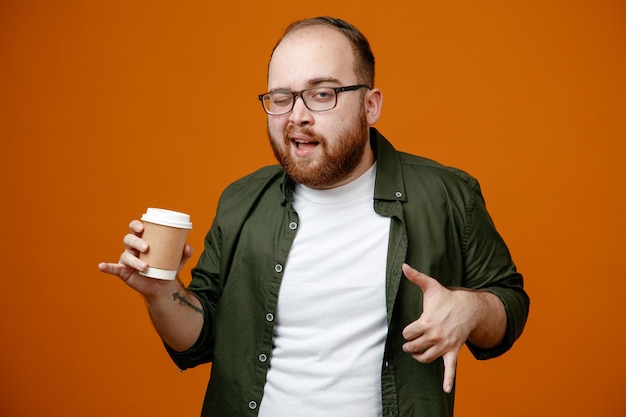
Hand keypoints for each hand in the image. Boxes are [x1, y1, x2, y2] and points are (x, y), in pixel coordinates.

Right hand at [98, 220, 193, 297]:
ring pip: (126, 255)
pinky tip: (101, 266)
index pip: (136, 227)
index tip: (143, 227)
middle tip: (147, 247)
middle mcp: (132, 247)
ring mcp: (127, 259)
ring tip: (145, 266)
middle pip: (129, 239)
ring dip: (134, 259)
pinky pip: (113, 268)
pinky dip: (107, 267)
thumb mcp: (178, 259)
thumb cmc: (168, 265)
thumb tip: (187, 247)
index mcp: (143, 239)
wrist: (163, 284)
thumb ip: (185, 252)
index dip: (137, 225)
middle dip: (136, 241)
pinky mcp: (123, 271)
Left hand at [401, 263, 478, 392]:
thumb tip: (403, 265)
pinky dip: (449, 380)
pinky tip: (446, 390)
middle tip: (410, 342)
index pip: (408, 333)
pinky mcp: (453, 352)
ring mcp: (444, 345)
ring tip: (417, 352)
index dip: (407, 332)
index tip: (411, 328)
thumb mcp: (431, 286)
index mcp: (426, 322)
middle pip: (414, 347)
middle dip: (410, 345)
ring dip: (419, 357)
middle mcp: (435, 336)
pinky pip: (451, 368)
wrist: (469, 308)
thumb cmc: (447, 298)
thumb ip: (416, 277)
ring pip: (425, 357)